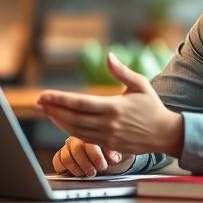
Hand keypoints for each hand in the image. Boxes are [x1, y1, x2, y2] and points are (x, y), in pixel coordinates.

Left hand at [37, 53, 183, 157]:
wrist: (164, 134)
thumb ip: (121, 72)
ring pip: (75, 130)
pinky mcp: (107, 146)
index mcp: (114, 107)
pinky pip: (83, 138)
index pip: (79, 103)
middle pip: (72, 118)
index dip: (59, 99)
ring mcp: (107, 137)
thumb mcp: (140, 84)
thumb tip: (108, 56)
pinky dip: (68, 130)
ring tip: (45, 110)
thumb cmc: (152, 106)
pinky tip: (60, 121)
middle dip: (52, 109)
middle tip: (37, 102)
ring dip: (57, 120)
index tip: (44, 95)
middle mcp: (108, 124)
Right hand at [52, 137, 134, 176]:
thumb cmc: (113, 151)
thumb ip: (115, 153)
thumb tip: (112, 157)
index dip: (96, 157)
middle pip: (76, 149)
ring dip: (77, 168)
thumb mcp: (118, 151)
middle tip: (93, 172)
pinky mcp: (61, 155)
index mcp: (92, 133)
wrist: (107, 156)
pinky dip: (65, 169)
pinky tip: (76, 172)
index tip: (102, 166)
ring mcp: (68, 146)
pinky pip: (57, 161)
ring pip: (66, 156)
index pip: (89, 142)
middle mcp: (79, 138)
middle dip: (86, 164)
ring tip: (85, 173)